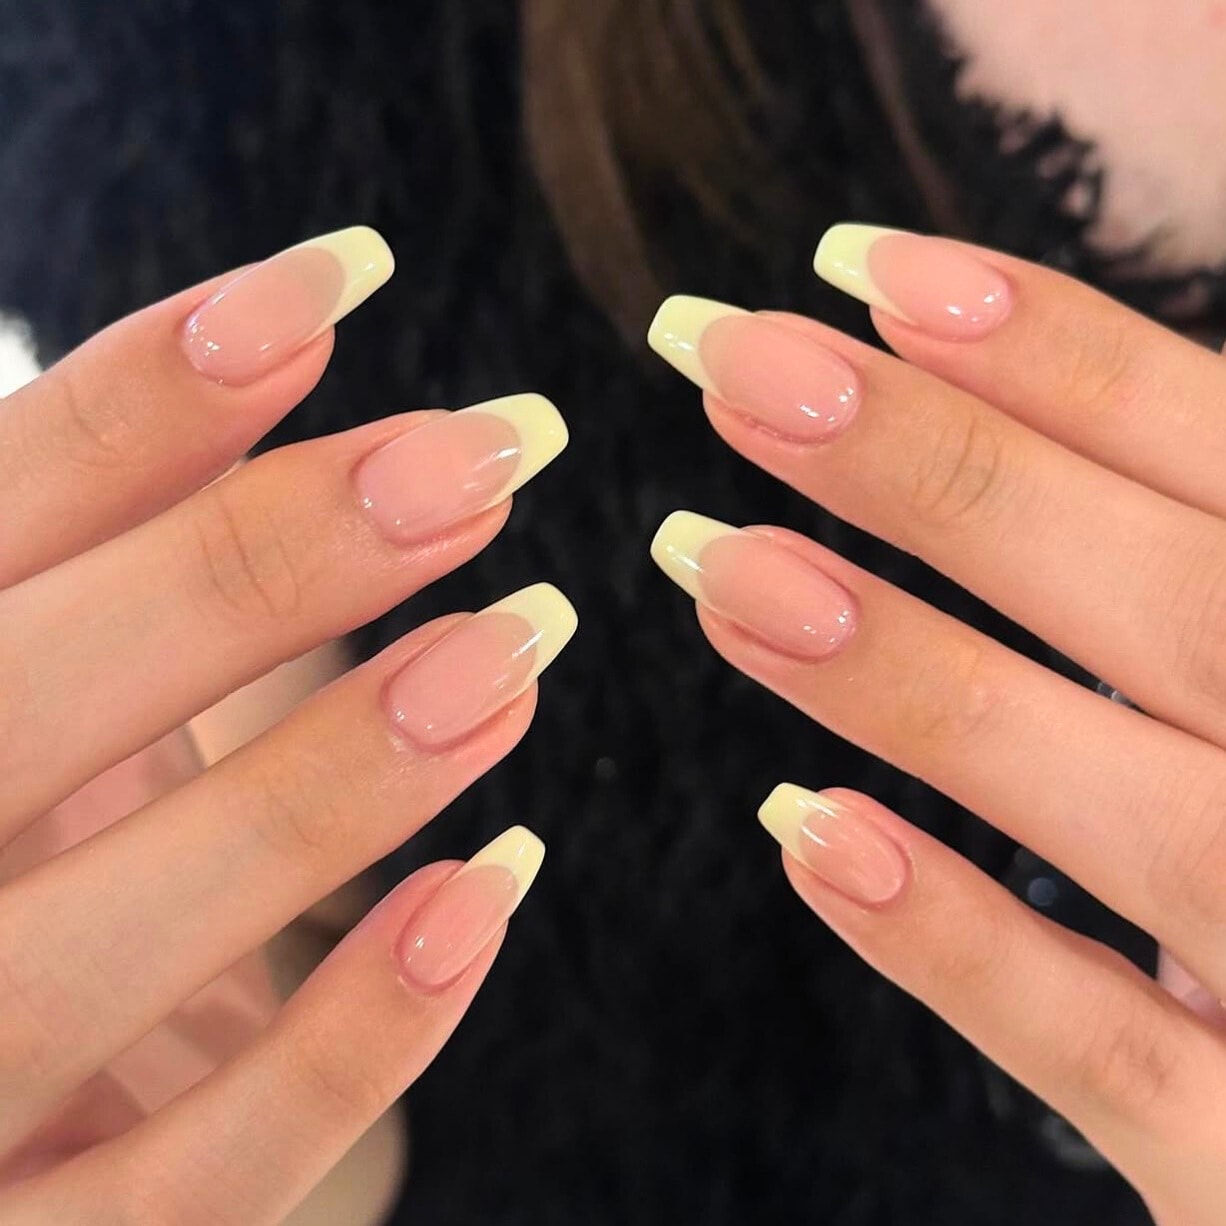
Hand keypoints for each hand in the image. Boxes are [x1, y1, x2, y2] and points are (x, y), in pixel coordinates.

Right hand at [0, 226, 573, 1221]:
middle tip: (479, 456)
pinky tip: (485, 891)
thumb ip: (112, 563)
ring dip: (324, 783)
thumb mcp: (35, 686)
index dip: (143, 391)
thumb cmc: (8, 863)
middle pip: (14, 699)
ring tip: (516, 644)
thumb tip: (274, 344)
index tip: (340, 279)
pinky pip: (204, 1177)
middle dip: (253, 565)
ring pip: (105, 944)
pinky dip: (351, 1037)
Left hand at [649, 227, 1225, 1224]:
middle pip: (1174, 599)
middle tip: (734, 364)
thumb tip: (993, 414)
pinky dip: (961, 947)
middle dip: (942, 472)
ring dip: (915, 681)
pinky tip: (808, 830)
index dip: (1059, 355)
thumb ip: (1191, 566)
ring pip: (1138, 812)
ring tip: (718, 565)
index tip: (866, 271)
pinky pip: (1112, 1057)